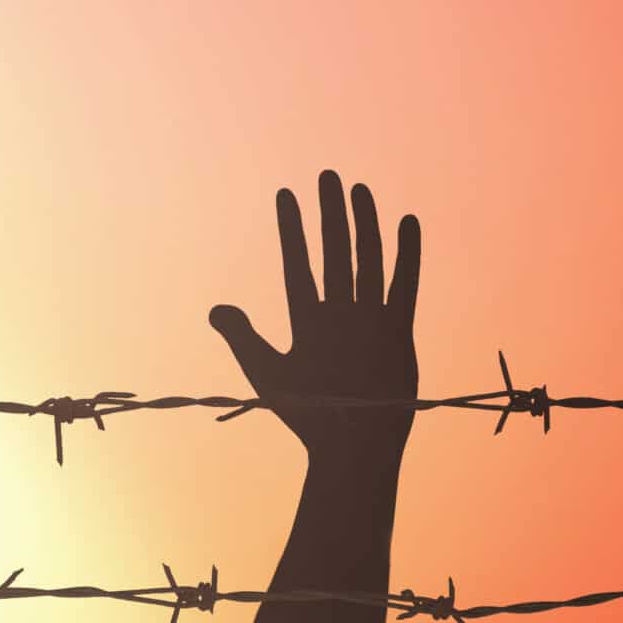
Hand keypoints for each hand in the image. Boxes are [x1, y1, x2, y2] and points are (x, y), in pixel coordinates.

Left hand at [209, 171, 419, 454]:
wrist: (351, 446)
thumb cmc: (306, 414)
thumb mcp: (268, 372)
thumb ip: (243, 338)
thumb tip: (217, 307)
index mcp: (306, 320)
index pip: (296, 264)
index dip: (291, 230)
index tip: (286, 196)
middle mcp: (338, 313)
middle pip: (333, 253)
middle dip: (329, 215)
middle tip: (327, 176)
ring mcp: (369, 319)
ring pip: (366, 261)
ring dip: (363, 225)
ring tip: (358, 189)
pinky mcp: (397, 331)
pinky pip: (402, 285)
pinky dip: (406, 255)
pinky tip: (405, 222)